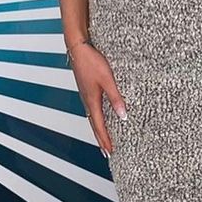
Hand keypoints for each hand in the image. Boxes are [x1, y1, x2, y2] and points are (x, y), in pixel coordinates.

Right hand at [68, 42, 126, 157]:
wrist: (78, 48)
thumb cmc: (91, 61)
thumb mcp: (108, 80)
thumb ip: (116, 98)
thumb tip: (123, 115)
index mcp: (91, 101)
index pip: (99, 126)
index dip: (105, 140)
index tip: (110, 152)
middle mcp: (87, 101)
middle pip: (94, 125)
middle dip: (101, 140)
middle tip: (107, 153)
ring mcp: (86, 95)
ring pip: (92, 118)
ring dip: (98, 130)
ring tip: (104, 139)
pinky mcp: (87, 89)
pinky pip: (92, 109)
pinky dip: (96, 119)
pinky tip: (100, 117)